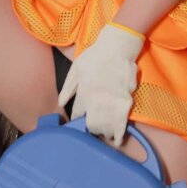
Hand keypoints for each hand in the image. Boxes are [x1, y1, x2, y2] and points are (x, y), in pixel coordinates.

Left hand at [57, 22, 143, 145]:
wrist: (117, 47)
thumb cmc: (95, 56)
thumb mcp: (76, 68)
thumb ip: (68, 87)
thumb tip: (61, 103)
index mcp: (83, 93)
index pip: (78, 114)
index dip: (79, 119)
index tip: (80, 122)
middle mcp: (96, 101)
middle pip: (92, 125)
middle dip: (91, 129)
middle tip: (93, 129)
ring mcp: (111, 102)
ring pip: (106, 126)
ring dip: (104, 132)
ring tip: (103, 134)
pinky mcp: (125, 102)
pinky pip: (121, 123)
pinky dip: (119, 134)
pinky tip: (117, 140)